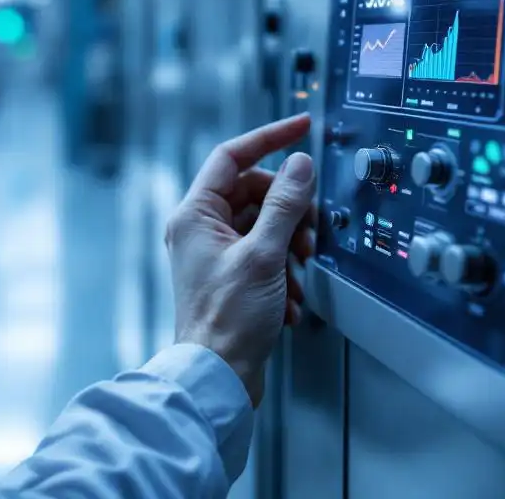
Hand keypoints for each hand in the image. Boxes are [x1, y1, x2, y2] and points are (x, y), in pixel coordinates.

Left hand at [165, 114, 315, 407]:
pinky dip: (283, 269)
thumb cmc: (227, 321)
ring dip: (290, 244)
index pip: (232, 155)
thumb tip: (300, 165)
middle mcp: (199, 228)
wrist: (218, 378)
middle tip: (309, 230)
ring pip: (263, 224)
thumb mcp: (263, 254)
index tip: (301, 126)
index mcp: (195, 214)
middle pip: (253, 192)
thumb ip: (285, 204)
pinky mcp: (230, 275)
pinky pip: (264, 252)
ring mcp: (215, 252)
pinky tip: (289, 297)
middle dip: (289, 210)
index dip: (269, 137)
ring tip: (299, 271)